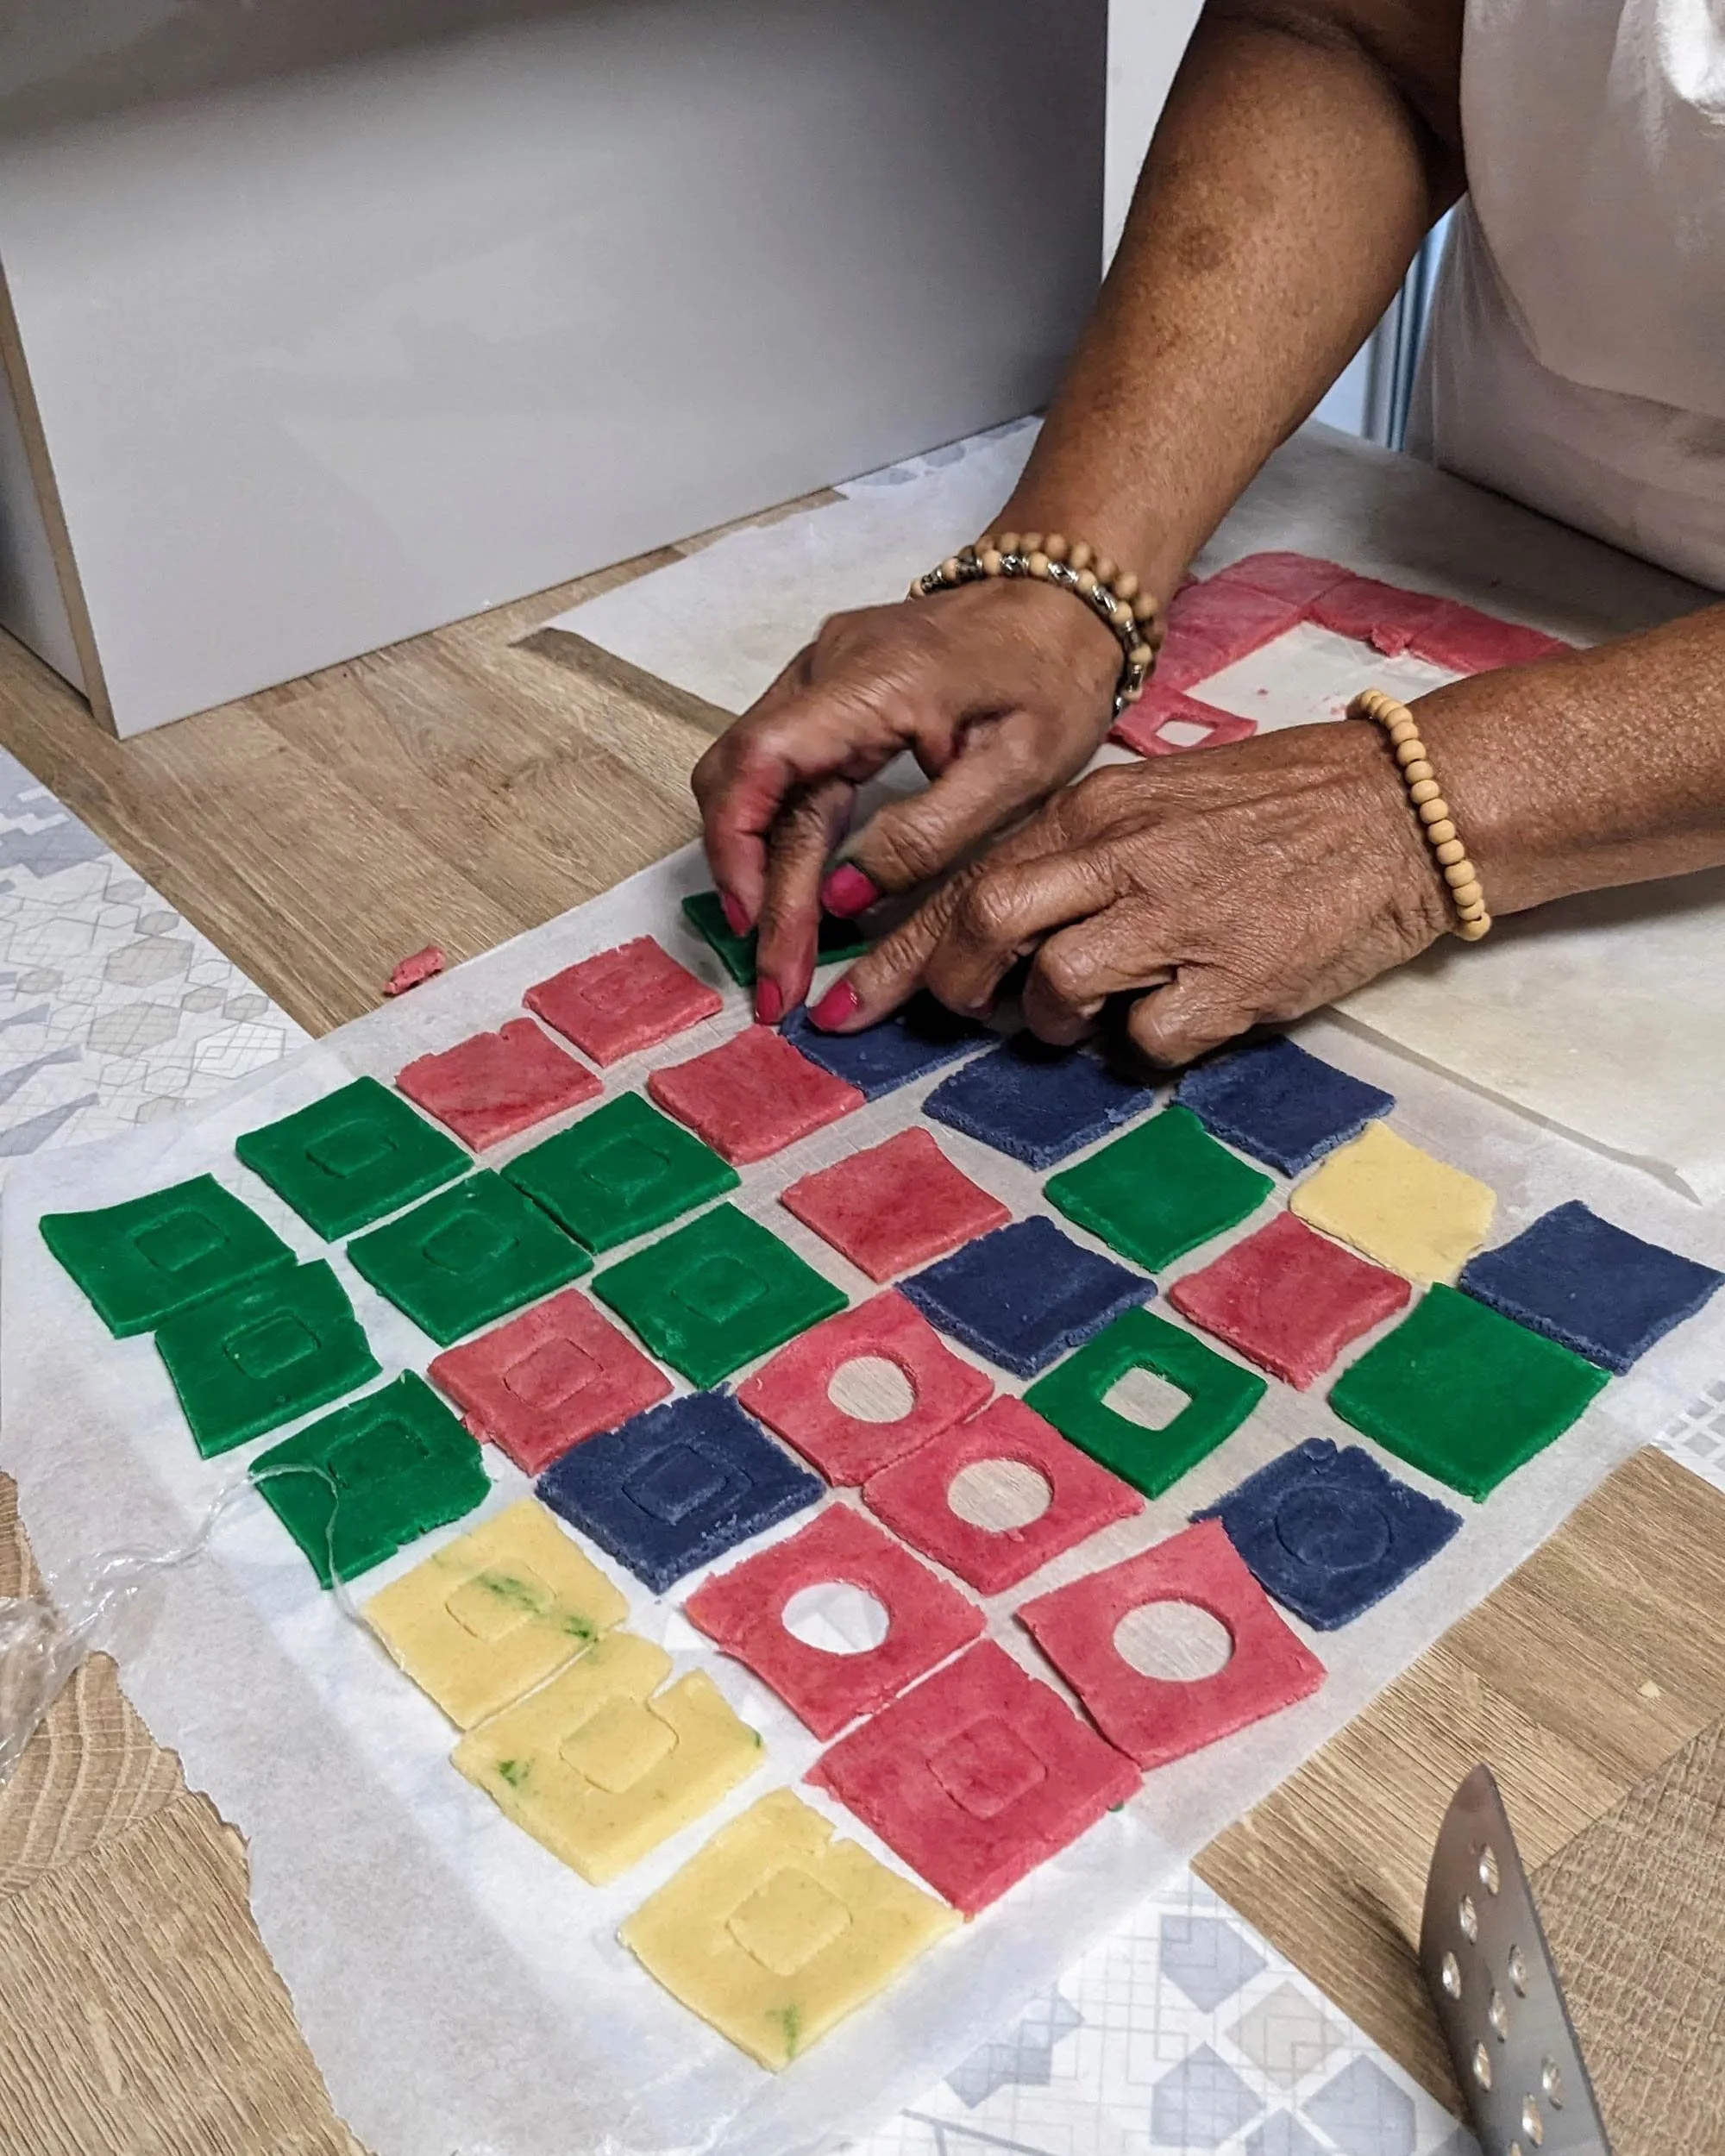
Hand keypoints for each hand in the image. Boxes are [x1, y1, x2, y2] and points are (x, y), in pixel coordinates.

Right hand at [691, 575, 1120, 1020]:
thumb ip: (928, 834)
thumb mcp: (1018, 772)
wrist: (1065, 600)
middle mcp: (822, 667)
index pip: (760, 762)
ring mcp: (816, 673)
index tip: (759, 929)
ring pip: (750, 777)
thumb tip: (843, 896)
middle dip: (751, 886)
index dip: (739, 851)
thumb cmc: (1053, 680)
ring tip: (781, 950)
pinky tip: (797, 892)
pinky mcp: (825, 689)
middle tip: (776, 977)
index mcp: (870, 681)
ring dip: (756, 866)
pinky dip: (776, 834)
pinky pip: (777, 767)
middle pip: (743, 782)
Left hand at [806, 717, 1453, 1065]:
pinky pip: (1148, 1039)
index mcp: (1097, 809)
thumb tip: (1003, 920)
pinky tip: (1175, 1017)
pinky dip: (1144, 1044)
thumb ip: (1080, 852)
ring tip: (1087, 1012)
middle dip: (949, 982)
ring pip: (1056, 989)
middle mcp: (1123, 858)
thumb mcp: (1160, 800)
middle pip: (985, 924)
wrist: (1404, 809)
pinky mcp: (1233, 981)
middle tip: (961, 1010)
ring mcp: (1177, 920)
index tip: (847, 1001)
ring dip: (1051, 1019)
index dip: (894, 948)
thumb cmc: (1282, 806)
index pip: (967, 877)